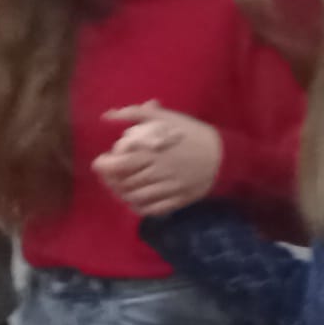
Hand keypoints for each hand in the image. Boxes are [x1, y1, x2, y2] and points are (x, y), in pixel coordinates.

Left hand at [93, 101, 222, 216]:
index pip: (121, 164)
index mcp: (154, 152)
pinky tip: (135, 201)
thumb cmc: (191, 134)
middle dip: (111, 181)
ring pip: (137, 198)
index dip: (105, 166)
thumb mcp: (167, 117)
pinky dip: (139, 208)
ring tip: (120, 187)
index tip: (101, 162)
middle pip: (126, 183)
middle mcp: (159, 172)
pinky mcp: (178, 200)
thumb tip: (107, 116)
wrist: (223, 155)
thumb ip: (135, 114)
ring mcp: (169, 189)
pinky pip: (153, 210)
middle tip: (109, 175)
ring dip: (123, 195)